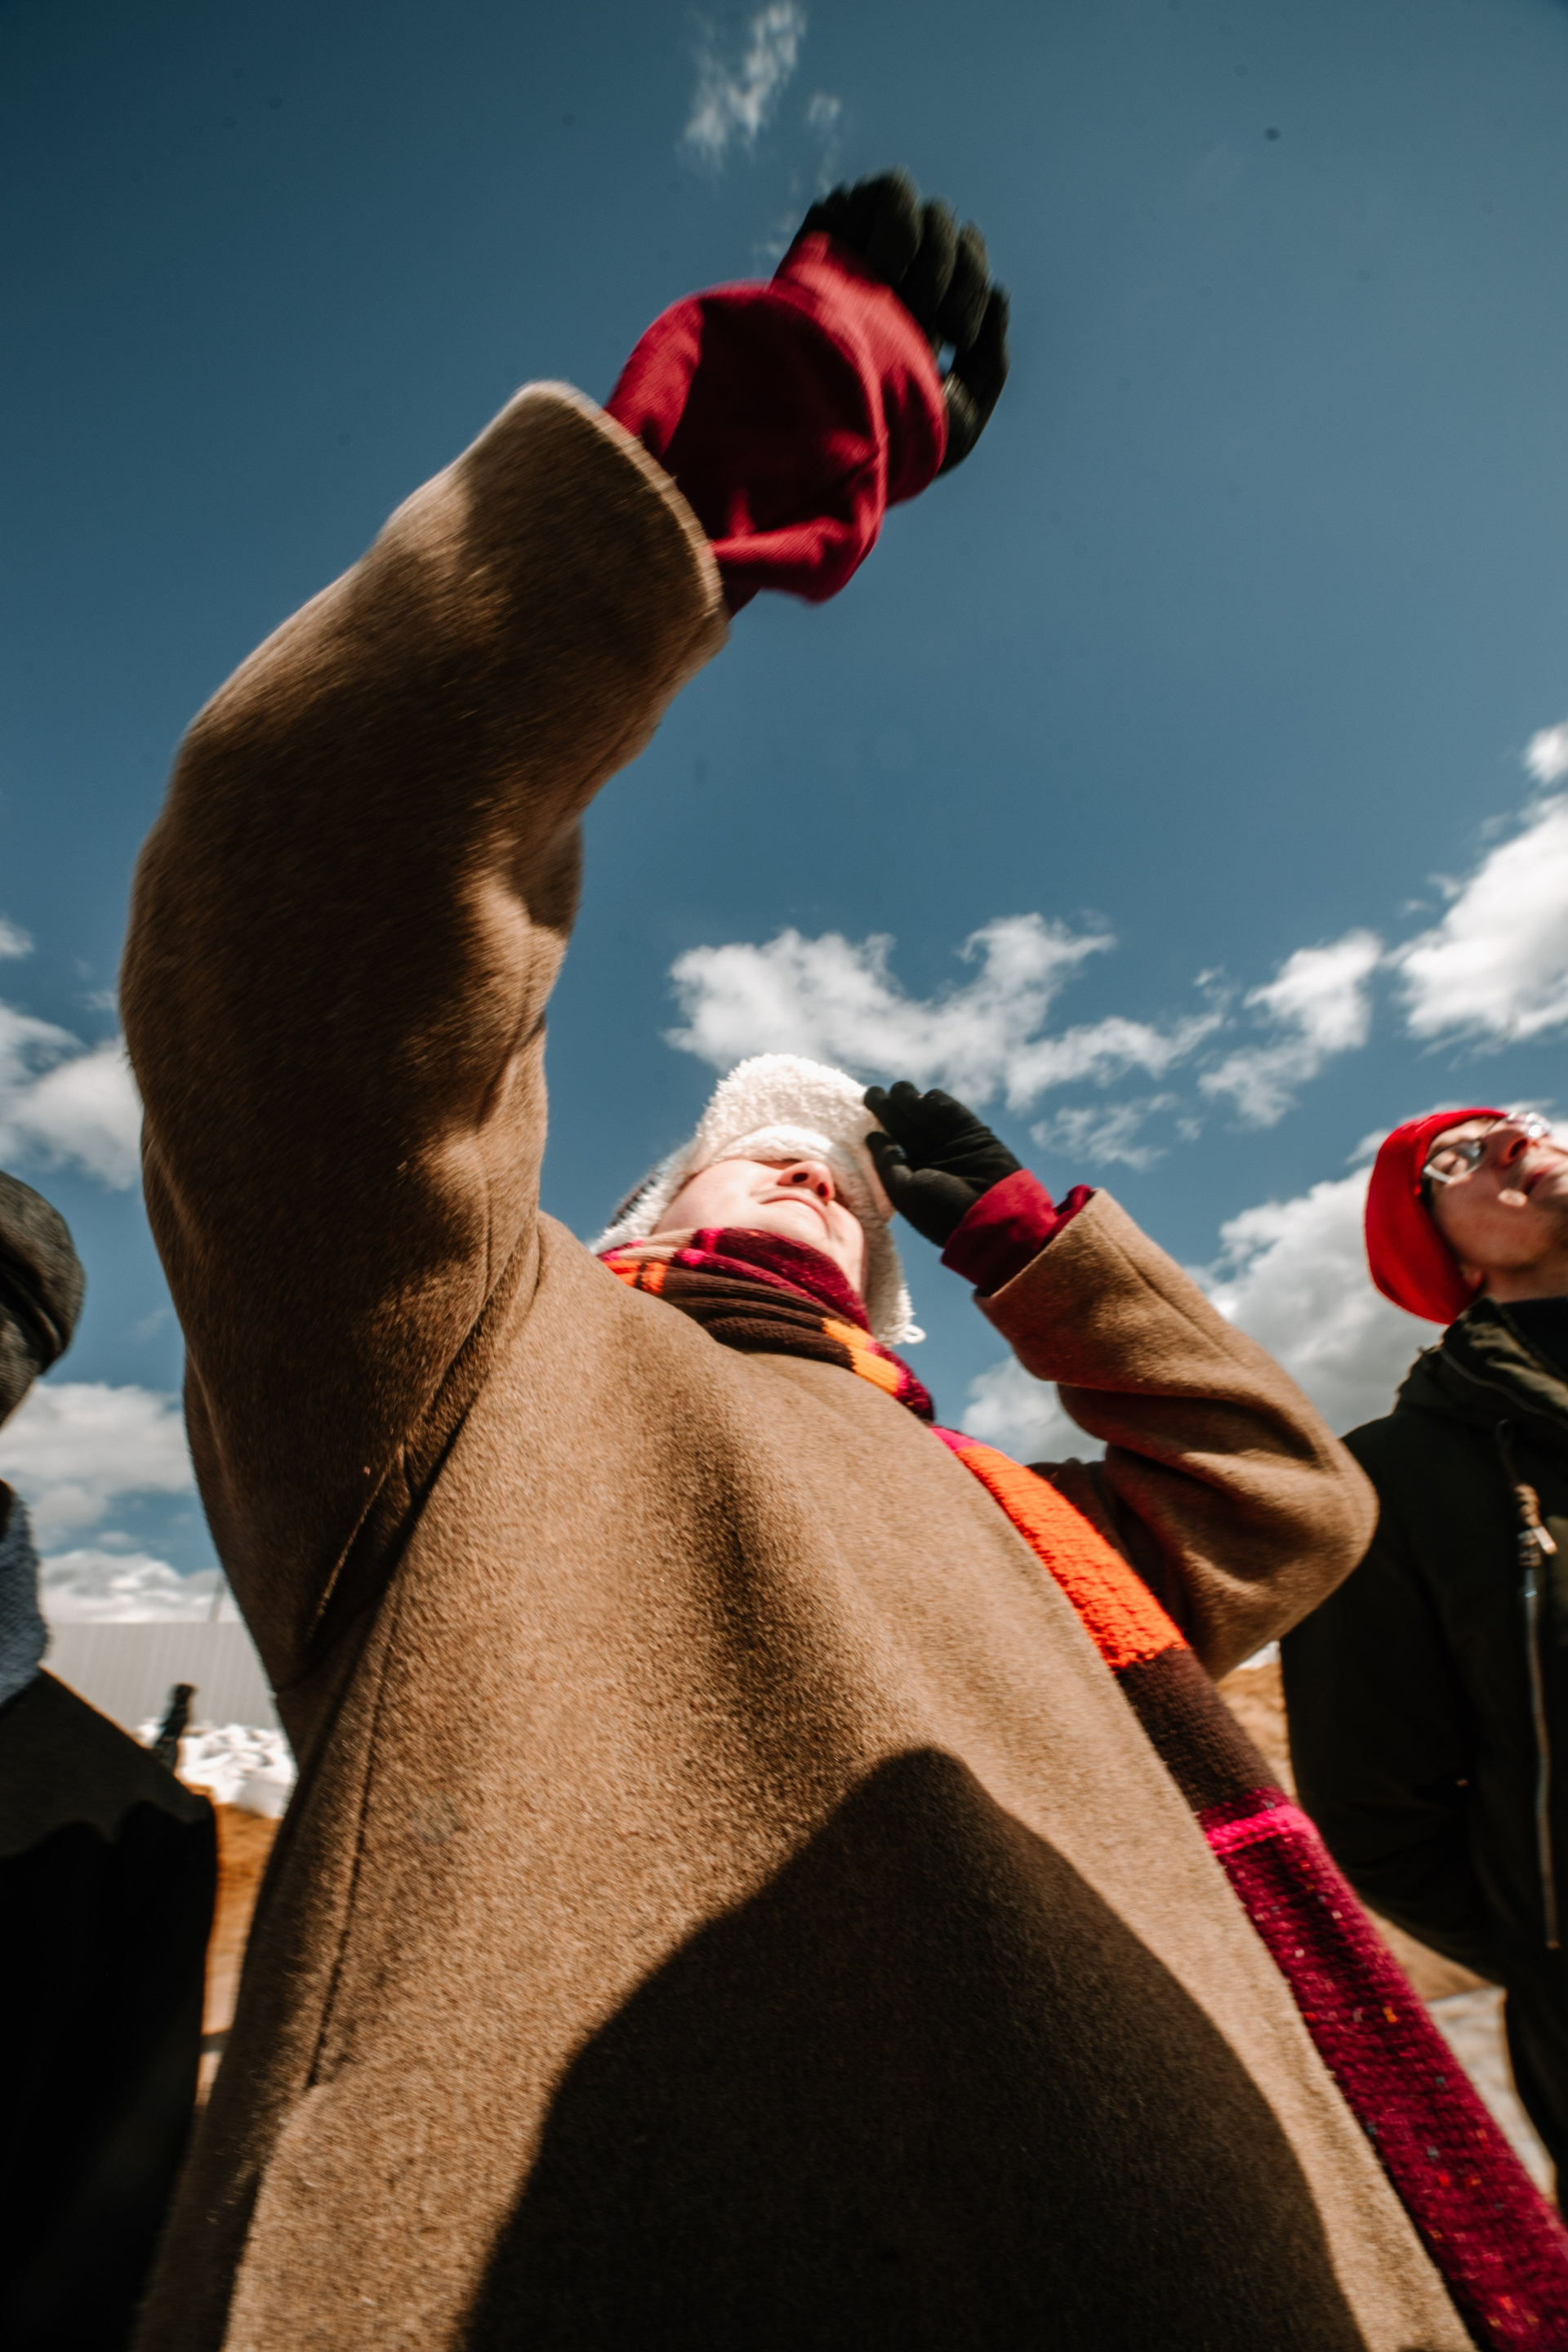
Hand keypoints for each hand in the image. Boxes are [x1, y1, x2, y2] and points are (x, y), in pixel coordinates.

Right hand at [798, 171, 1009, 471]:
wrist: (831, 419)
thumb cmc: (887, 433)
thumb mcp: (960, 416)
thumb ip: (989, 363)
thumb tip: (998, 293)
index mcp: (924, 315)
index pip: (971, 261)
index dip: (975, 289)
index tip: (960, 341)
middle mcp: (897, 279)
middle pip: (959, 235)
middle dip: (963, 280)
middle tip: (936, 330)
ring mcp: (868, 246)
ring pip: (936, 214)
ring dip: (937, 260)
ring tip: (906, 301)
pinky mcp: (838, 220)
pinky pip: (895, 189)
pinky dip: (905, 225)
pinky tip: (887, 270)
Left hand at [864, 1083, 1022, 1246]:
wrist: (992, 1216)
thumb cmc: (942, 1210)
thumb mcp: (904, 1190)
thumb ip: (887, 1162)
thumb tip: (872, 1137)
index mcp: (914, 1178)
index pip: (892, 1146)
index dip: (878, 1127)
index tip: (864, 1109)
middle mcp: (933, 1161)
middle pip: (907, 1128)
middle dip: (891, 1109)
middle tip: (873, 1092)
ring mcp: (954, 1147)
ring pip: (929, 1118)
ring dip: (913, 1101)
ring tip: (898, 1088)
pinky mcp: (976, 1135)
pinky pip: (956, 1115)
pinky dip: (942, 1104)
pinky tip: (927, 1096)